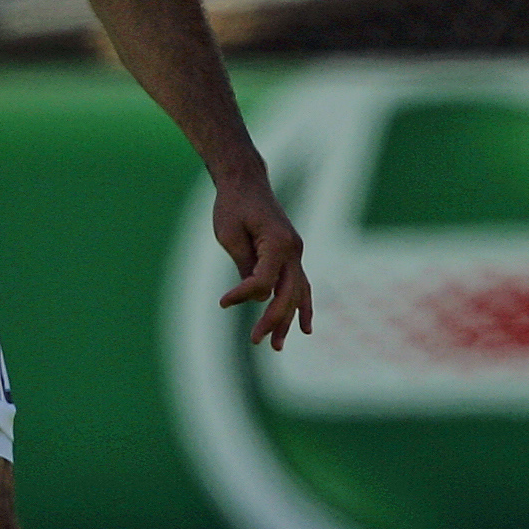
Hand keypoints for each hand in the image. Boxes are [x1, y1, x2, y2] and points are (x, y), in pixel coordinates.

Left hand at [213, 169, 311, 350]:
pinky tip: (304, 328)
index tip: (223, 301)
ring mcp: (296, 253)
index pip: (263, 281)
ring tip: (277, 346)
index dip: (243, 295)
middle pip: (286, 293)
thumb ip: (245, 266)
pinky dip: (303, 306)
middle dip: (272, 320)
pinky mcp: (292, 255)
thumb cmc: (232, 206)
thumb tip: (258, 297)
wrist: (246, 182)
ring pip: (297, 294)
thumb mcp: (230, 235)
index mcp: (277, 243)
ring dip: (288, 320)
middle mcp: (293, 250)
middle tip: (256, 341)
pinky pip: (302, 285)